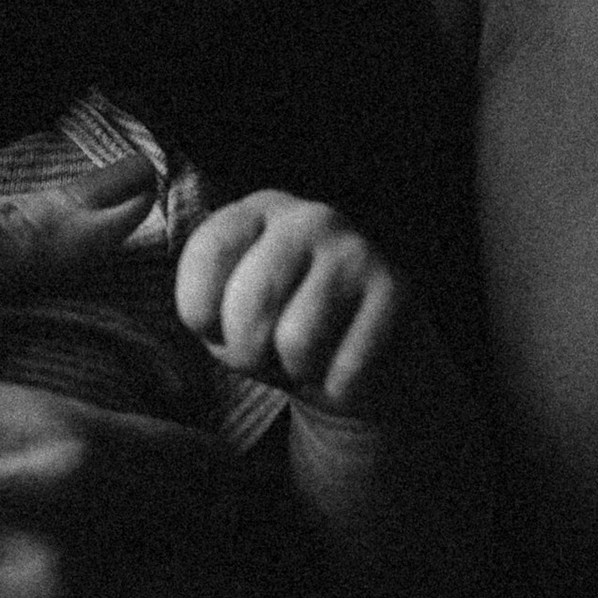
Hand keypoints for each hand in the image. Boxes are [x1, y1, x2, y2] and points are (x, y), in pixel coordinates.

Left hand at [174, 192, 416, 416]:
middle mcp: (307, 218)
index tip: (220, 325)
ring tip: (305, 355)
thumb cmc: (278, 331)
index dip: (203, 315)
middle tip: (266, 353)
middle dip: (247, 352)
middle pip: (250, 303)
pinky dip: (336, 385)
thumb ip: (202, 304)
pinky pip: (345, 367)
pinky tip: (344, 366)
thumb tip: (201, 318)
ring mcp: (356, 250)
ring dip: (294, 369)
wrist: (366, 360)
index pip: (206, 257)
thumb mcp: (226, 312)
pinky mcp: (396, 291)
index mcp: (255, 212)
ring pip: (297, 340)